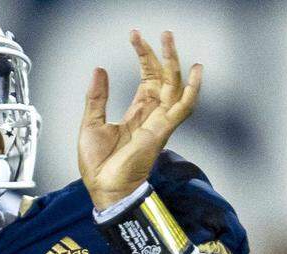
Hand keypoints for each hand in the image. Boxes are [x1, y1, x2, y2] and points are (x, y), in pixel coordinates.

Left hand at [79, 30, 202, 210]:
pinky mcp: (162, 130)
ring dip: (173, 62)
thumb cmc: (100, 166)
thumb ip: (97, 97)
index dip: (144, 57)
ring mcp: (159, 122)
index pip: (147, 79)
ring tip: (169, 40)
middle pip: (162, 78)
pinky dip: (192, 89)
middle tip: (161, 33)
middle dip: (161, 54)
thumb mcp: (91, 123)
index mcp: (137, 114)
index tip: (135, 37)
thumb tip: (99, 70)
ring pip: (173, 86)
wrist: (104, 189)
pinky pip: (182, 107)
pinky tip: (195, 72)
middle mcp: (152, 116)